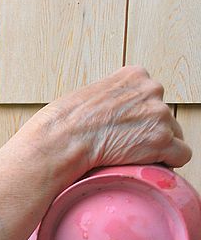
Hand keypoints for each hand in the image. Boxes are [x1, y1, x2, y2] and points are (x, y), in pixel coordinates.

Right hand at [22, 66, 190, 178]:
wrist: (59, 143)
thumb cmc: (61, 124)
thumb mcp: (87, 94)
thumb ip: (110, 98)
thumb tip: (112, 114)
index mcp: (133, 75)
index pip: (150, 95)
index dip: (137, 115)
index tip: (124, 126)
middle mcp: (151, 89)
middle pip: (163, 115)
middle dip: (147, 131)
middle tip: (125, 144)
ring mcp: (159, 114)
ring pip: (173, 135)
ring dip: (155, 147)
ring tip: (129, 156)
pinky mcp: (162, 140)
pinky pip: (180, 155)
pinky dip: (166, 163)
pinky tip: (145, 165)